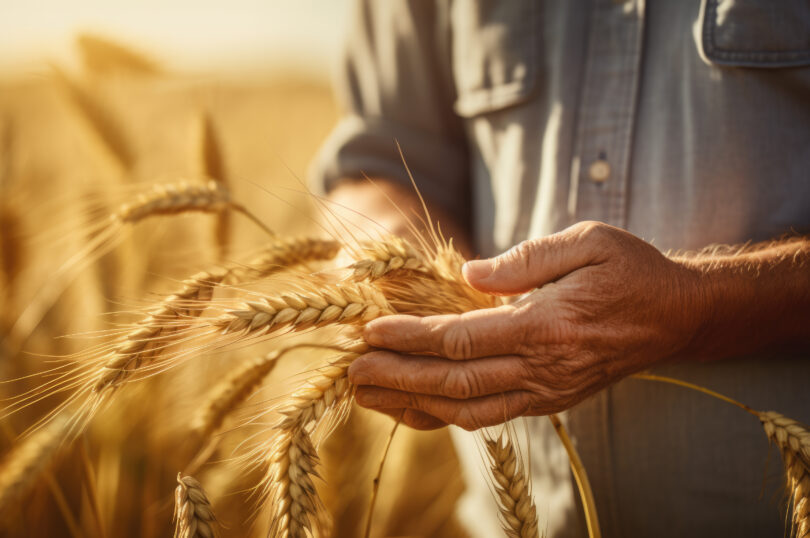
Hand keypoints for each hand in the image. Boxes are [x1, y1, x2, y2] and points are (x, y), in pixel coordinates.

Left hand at [349, 221, 706, 430]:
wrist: (676, 317)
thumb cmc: (630, 271)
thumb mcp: (587, 241)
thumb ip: (526, 258)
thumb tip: (467, 271)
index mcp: (547, 326)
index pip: (461, 339)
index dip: (410, 337)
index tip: (370, 331)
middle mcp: (543, 368)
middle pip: (453, 381)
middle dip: (397, 377)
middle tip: (351, 371)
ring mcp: (546, 392)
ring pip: (466, 409)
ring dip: (412, 404)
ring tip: (368, 395)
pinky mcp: (548, 401)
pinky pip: (487, 416)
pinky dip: (445, 416)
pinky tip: (414, 408)